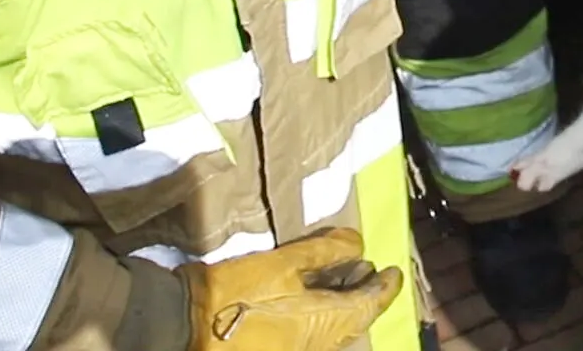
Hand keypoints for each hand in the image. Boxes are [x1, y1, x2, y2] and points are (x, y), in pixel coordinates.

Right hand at [181, 228, 403, 350]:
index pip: (367, 306)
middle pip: (352, 320)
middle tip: (371, 267)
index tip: (395, 271)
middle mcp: (317, 343)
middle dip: (364, 293)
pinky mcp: (278, 346)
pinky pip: (314, 331)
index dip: (384, 288)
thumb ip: (324, 252)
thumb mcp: (283, 264)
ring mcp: (297, 348)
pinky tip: (316, 290)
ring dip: (344, 300)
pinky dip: (323, 310)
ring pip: (333, 327)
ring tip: (348, 273)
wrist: (186, 322)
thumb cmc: (238, 292)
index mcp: (323, 325)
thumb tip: (358, 242)